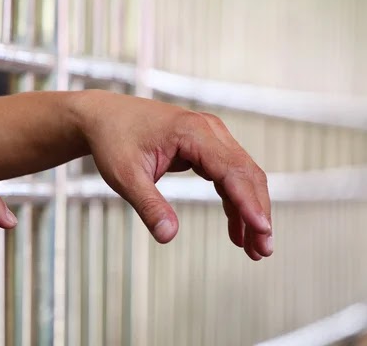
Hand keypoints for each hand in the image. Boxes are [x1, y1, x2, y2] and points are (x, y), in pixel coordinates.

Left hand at [75, 90, 271, 259]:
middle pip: (246, 173)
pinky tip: (237, 230)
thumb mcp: (125, 176)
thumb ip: (149, 205)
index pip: (230, 169)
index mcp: (191, 131)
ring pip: (242, 176)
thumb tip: (168, 236)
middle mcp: (208, 129)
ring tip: (255, 249)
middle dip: (257, 212)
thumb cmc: (113, 140)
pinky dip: (235, 202)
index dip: (249, 202)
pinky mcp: (204, 146)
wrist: (103, 117)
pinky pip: (228, 175)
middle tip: (263, 250)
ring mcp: (209, 136)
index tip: (262, 230)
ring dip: (250, 210)